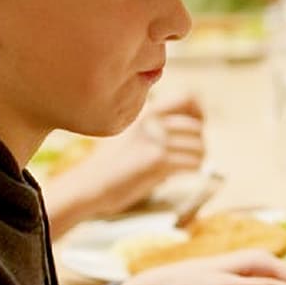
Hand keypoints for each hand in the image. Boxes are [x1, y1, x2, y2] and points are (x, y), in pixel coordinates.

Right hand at [46, 94, 206, 230]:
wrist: (86, 186)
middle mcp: (151, 120)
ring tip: (187, 165)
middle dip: (197, 142)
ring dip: (197, 158)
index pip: (189, 97)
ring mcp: (154, 139)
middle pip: (197, 126)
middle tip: (190, 154)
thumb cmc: (108, 164)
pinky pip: (192, 163)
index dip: (198, 113)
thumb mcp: (129, 133)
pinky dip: (192, 169)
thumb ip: (156, 126)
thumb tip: (192, 129)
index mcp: (144, 110)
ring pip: (199, 145)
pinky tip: (183, 173)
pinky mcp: (157, 160)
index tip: (195, 128)